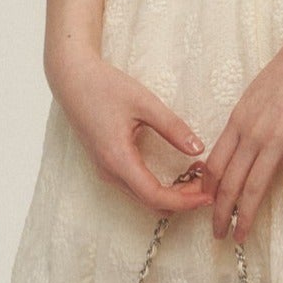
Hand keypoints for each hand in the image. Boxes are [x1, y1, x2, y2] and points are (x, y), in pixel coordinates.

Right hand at [50, 54, 215, 216]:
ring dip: (172, 193)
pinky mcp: (107, 165)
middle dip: (182, 200)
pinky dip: (159, 186)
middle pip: (150, 202)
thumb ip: (173, 127)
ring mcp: (106, 171)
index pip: (155, 196)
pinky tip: (179, 171)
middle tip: (209, 185)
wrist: (73, 79)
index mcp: (118, 159)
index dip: (184, 202)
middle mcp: (110, 172)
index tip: (208, 196)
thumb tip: (198, 149)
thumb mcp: (145, 103)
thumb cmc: (105, 87)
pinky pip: (136, 186)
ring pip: (143, 197)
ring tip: (199, 176)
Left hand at [200, 33, 282, 243]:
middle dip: (220, 212)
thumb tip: (240, 140)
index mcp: (239, 119)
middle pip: (229, 181)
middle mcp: (252, 131)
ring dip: (246, 216)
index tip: (207, 207)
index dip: (208, 190)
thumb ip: (247, 118)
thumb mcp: (257, 92)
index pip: (214, 164)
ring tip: (241, 236)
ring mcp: (277, 137)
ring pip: (254, 186)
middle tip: (217, 235)